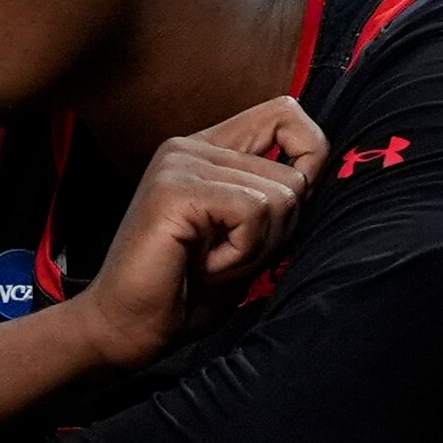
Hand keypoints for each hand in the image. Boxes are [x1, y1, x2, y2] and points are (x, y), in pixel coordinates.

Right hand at [63, 95, 328, 371]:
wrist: (127, 329)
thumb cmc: (185, 292)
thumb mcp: (247, 241)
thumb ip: (275, 203)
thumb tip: (316, 177)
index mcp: (208, 151)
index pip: (285, 114)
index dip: (311, 155)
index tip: (288, 210)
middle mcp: (192, 147)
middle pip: (293, 175)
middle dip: (278, 234)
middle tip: (230, 258)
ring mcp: (180, 163)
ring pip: (279, 196)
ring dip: (257, 248)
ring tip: (213, 263)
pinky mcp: (174, 189)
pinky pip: (252, 213)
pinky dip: (241, 253)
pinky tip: (205, 266)